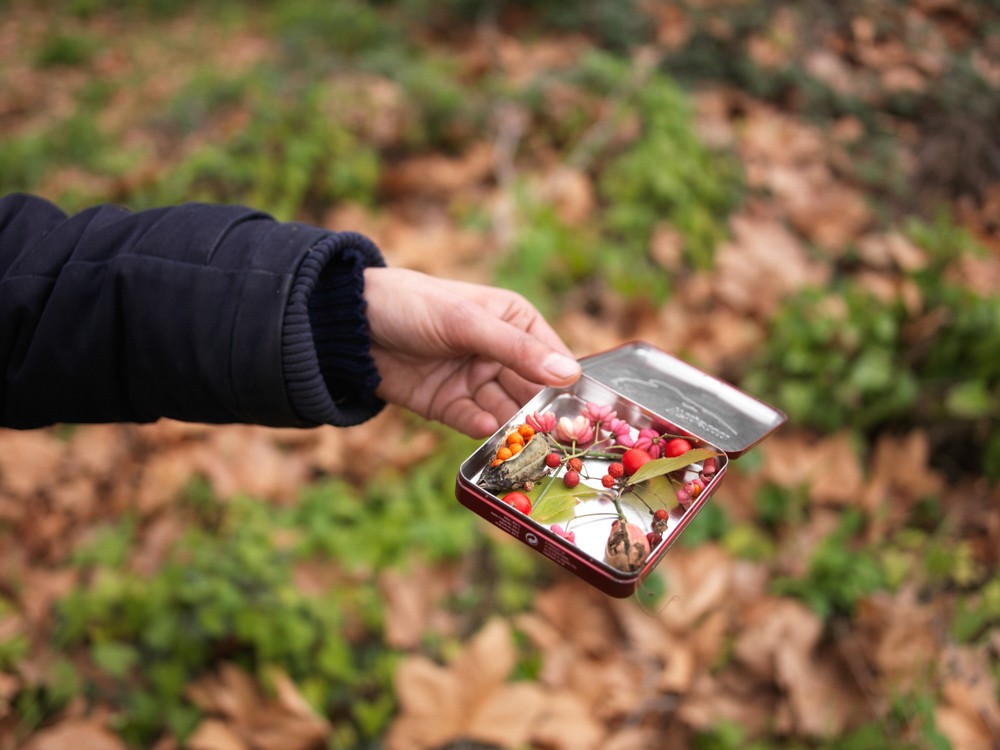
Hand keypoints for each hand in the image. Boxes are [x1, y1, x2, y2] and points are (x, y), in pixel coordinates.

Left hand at [363, 267, 581, 437]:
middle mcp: (500, 353)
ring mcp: (474, 381)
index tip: (581, 412)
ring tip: (522, 442)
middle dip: (541, 413)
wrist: (350, 324)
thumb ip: (517, 350)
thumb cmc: (413, 304)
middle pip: (531, 391)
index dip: (566, 384)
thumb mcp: (467, 323)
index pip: (552, 358)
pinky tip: (485, 430)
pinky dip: (481, 429)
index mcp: (514, 322)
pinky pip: (474, 422)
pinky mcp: (449, 405)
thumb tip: (570, 373)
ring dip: (513, 427)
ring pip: (505, 411)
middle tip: (555, 438)